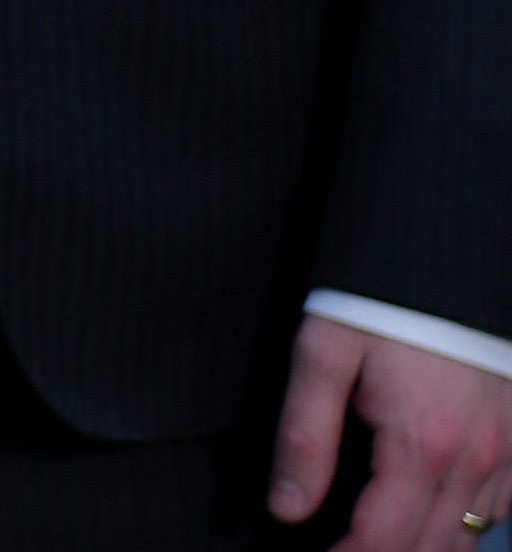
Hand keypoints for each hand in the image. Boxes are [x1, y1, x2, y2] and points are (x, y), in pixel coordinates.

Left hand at [273, 317, 511, 548]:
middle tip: (343, 550)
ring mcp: (507, 455)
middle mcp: (475, 461)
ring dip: (425, 546)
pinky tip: (428, 513)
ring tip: (375, 539)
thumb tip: (288, 506)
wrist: (446, 255)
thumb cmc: (380, 301)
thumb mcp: (323, 354)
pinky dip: (464, 524)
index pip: (383, 540)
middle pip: (430, 549)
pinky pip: (499, 509)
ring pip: (469, 536)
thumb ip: (304, 436)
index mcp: (421, 446)